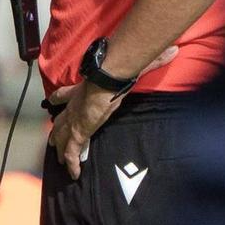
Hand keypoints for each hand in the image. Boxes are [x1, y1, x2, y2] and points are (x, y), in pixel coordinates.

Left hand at [46, 44, 176, 178]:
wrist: (107, 78)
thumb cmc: (115, 72)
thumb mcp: (130, 67)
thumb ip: (151, 60)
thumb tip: (172, 50)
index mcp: (80, 91)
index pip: (65, 94)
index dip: (58, 98)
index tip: (52, 101)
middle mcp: (74, 106)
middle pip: (60, 120)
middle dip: (56, 130)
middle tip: (53, 138)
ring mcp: (74, 120)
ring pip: (62, 137)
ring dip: (60, 148)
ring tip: (59, 158)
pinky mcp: (79, 132)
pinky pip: (73, 152)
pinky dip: (72, 163)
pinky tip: (73, 174)